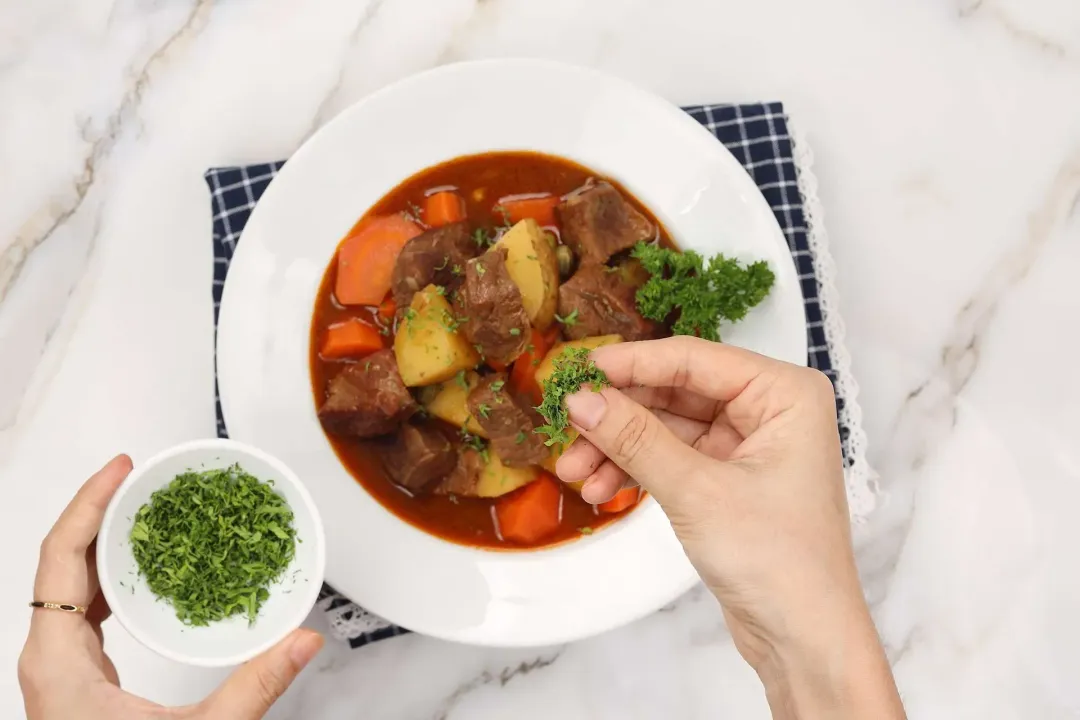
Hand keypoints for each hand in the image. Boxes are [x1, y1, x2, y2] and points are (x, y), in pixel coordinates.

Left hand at [18, 455, 324, 719]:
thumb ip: (253, 687)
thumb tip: (304, 640)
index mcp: (58, 662)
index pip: (60, 557)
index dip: (88, 504)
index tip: (120, 468)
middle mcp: (49, 658)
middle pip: (62, 561)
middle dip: (102, 511)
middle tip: (141, 477)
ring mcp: (59, 669)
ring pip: (71, 584)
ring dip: (107, 542)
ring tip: (149, 511)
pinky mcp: (75, 679)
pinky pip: (85, 609)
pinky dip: (112, 577)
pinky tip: (148, 572)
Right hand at [556, 337, 903, 718]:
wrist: (804, 642)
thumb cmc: (779, 562)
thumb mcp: (697, 492)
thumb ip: (635, 439)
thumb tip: (582, 399)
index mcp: (785, 394)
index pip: (695, 360)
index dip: (632, 362)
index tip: (579, 369)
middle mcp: (770, 411)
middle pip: (676, 392)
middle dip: (619, 414)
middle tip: (567, 425)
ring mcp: (749, 446)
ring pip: (667, 427)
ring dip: (619, 446)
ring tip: (575, 470)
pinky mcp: (728, 480)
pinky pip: (671, 458)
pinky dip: (636, 470)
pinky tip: (601, 488)